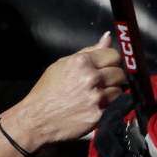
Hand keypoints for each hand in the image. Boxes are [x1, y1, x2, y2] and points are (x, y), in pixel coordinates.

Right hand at [3, 33, 123, 151]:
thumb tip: (107, 37)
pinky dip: (105, 105)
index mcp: (82, 62)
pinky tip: (91, 105)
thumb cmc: (47, 90)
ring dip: (111, 91)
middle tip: (101, 81)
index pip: (114, 55)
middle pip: (120, 73)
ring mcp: (96, 97)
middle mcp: (91, 78)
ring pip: (119, 89)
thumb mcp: (63, 64)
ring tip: (95, 94)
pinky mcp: (98, 113)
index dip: (111, 61)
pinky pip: (112, 105)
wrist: (36, 119)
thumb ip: (89, 50)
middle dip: (113, 76)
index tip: (107, 65)